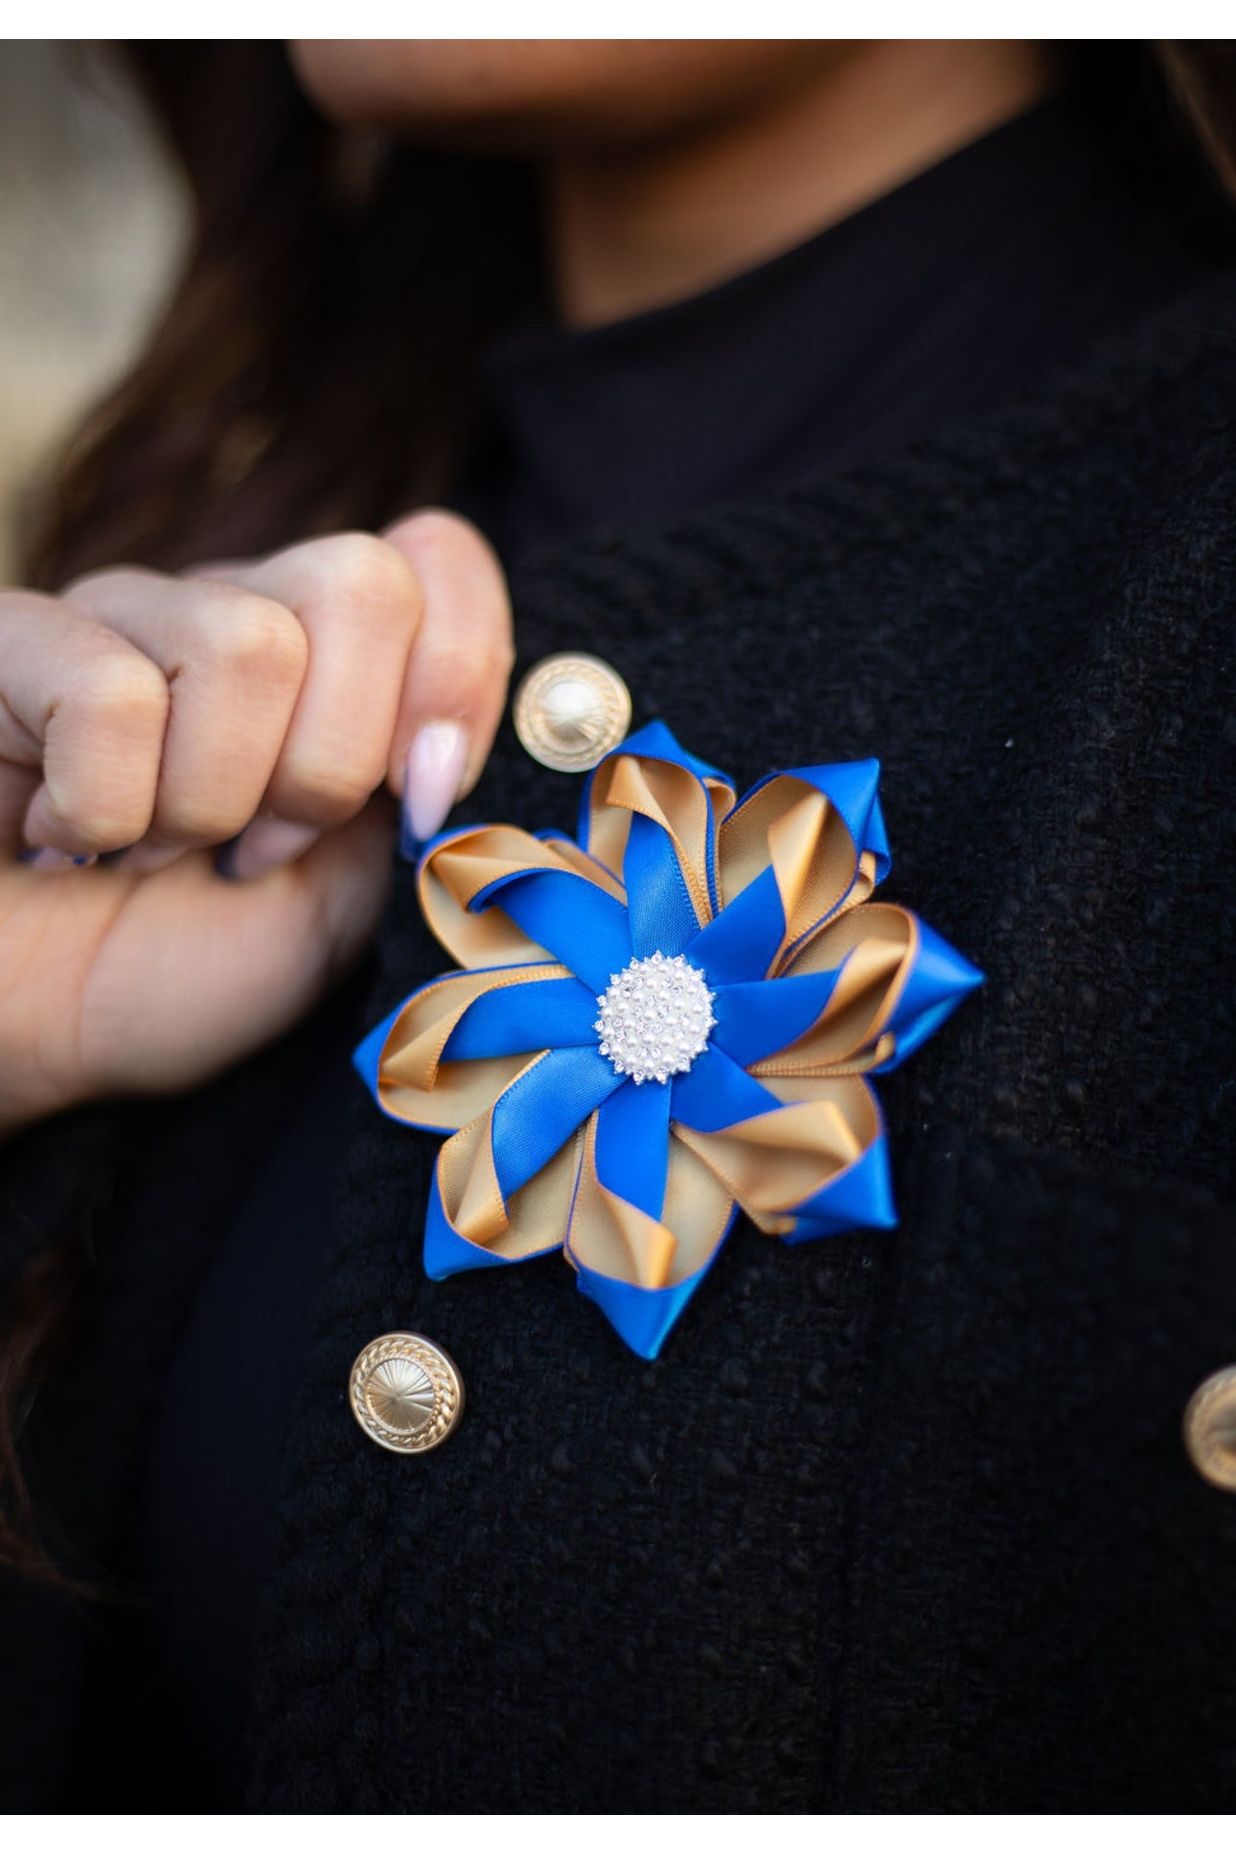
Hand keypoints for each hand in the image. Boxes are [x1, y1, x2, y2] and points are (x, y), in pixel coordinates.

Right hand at [0, 511, 513, 1133]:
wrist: (14, 1040)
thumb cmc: (173, 975)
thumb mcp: (348, 910)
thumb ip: (437, 810)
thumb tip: (547, 713)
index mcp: (330, 664)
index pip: (437, 557)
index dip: (456, 674)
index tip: (423, 801)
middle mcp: (232, 610)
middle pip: (362, 586)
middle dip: (329, 763)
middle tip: (256, 847)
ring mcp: (118, 615)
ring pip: (247, 644)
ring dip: (210, 801)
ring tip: (155, 854)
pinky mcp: (10, 642)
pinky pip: (108, 688)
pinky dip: (100, 806)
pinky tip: (65, 837)